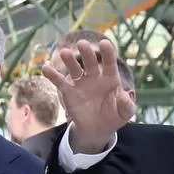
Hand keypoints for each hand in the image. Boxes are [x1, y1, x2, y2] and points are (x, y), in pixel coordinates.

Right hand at [41, 38, 134, 153]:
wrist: (98, 130)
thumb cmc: (113, 117)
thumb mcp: (125, 114)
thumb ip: (127, 106)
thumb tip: (124, 96)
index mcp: (110, 78)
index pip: (109, 63)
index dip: (108, 53)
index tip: (105, 43)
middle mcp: (95, 77)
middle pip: (90, 62)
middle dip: (87, 53)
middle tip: (82, 43)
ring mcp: (81, 83)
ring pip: (75, 69)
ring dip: (69, 61)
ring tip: (64, 53)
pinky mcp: (69, 92)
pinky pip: (60, 82)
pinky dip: (53, 75)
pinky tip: (45, 68)